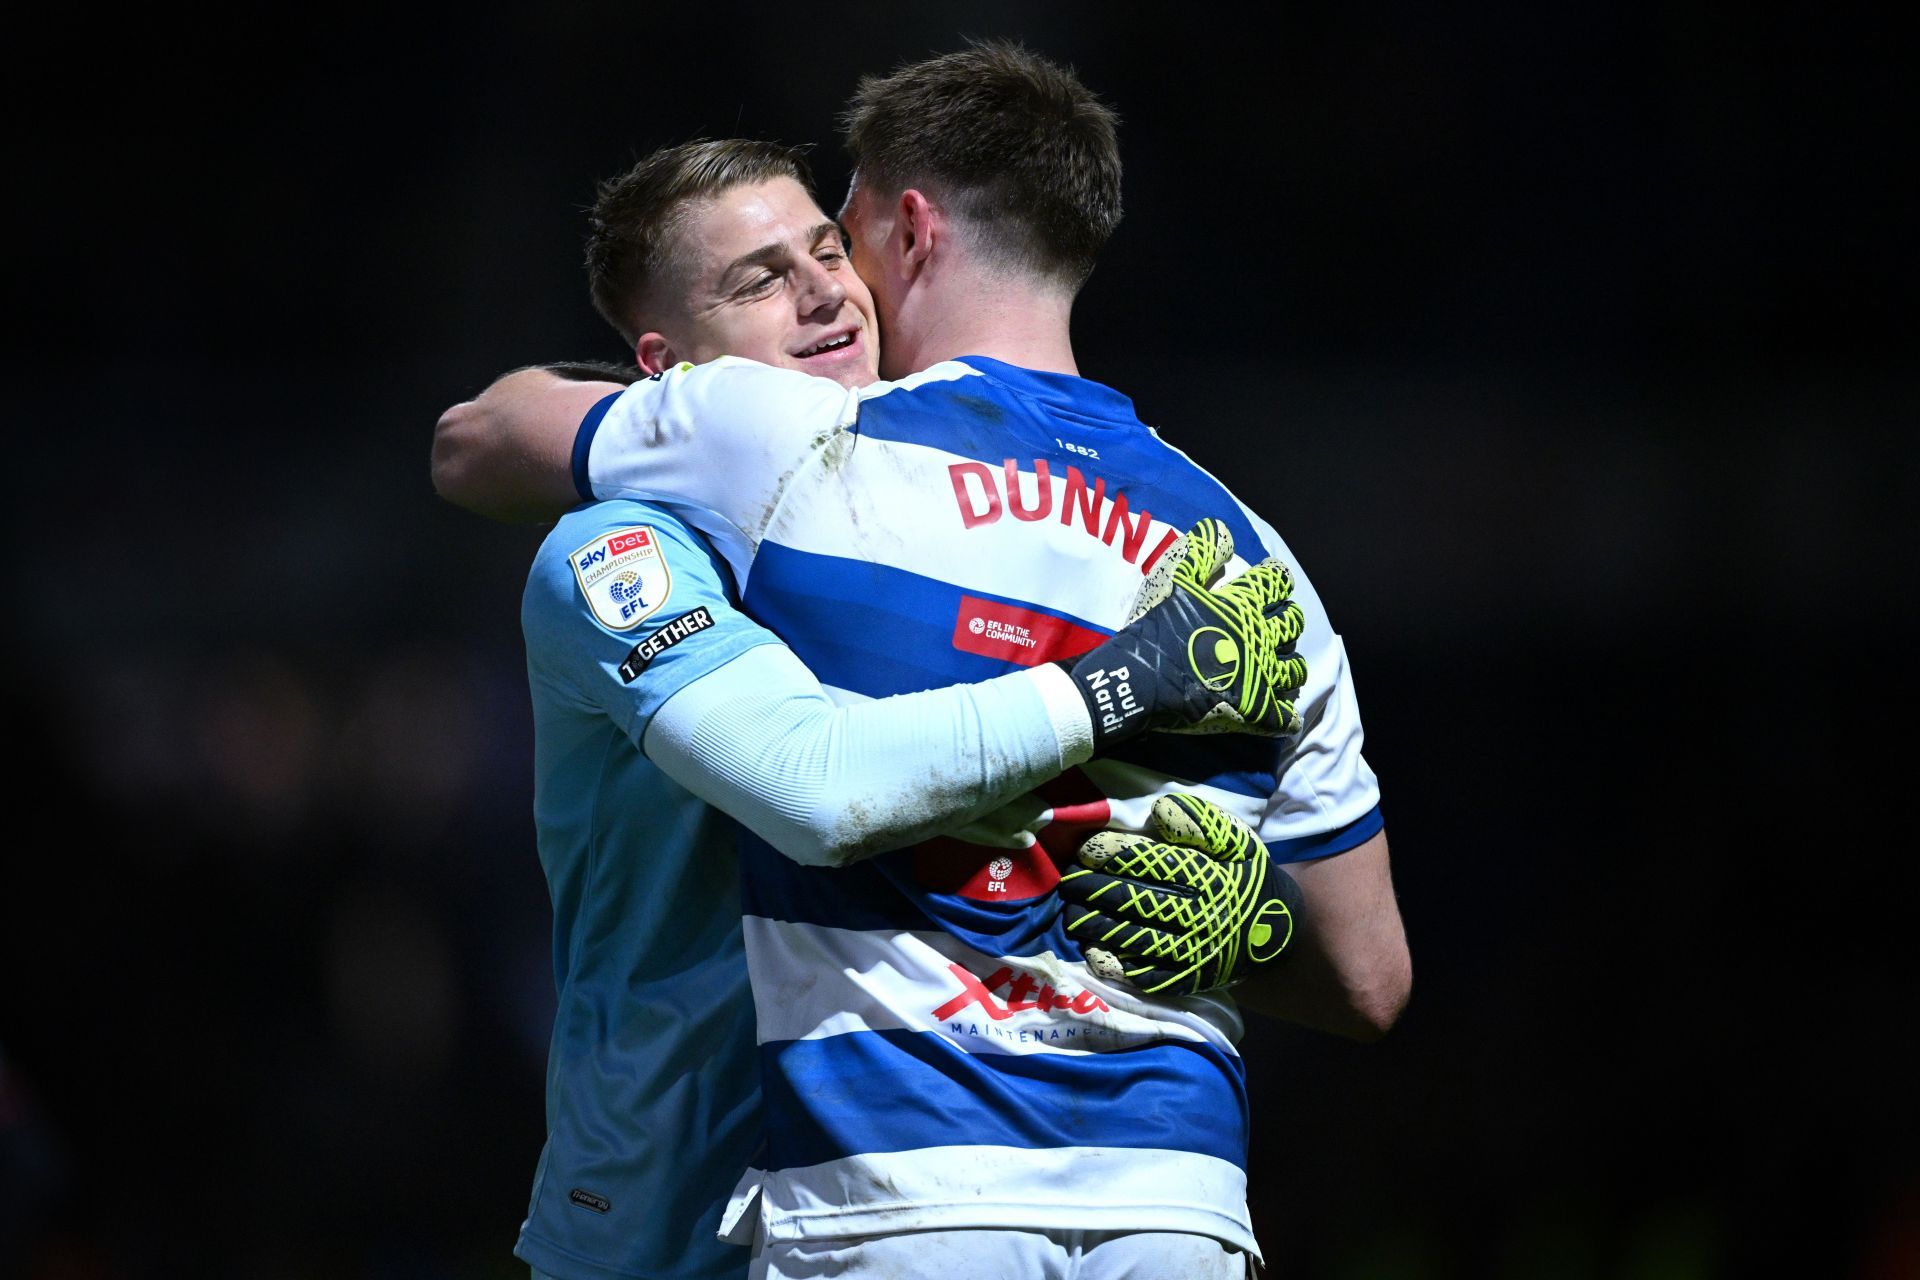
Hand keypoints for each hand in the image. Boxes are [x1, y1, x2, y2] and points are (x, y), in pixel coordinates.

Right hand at [1058, 519, 1306, 749]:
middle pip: (1292, 624)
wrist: (1139, 679)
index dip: (1277, 577)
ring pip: (1295, 670)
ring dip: (1290, 665)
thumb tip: (1224, 530)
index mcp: (1244, 604)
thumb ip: (1199, 550)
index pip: (1276, 581)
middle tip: (1278, 621)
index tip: (1274, 578)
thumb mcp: (1171, 578)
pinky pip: (1285, 718)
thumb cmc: (1154, 626)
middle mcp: (1260, 638)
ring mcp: (1260, 677)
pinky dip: (1287, 715)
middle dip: (1289, 619)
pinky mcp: (1255, 712)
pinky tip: (1282, 712)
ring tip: (1279, 665)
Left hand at [1059, 793, 1301, 995]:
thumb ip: (1201, 823)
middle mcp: (1200, 916)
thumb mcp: (1237, 842)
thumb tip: (1161, 810)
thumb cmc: (1245, 878)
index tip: (1086, 851)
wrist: (1277, 933)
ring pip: (1134, 939)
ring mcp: (1193, 953)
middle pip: (1136, 901)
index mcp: (1211, 878)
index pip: (1154, 865)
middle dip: (1094, 891)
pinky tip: (1093, 951)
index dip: (1115, 856)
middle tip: (1067, 882)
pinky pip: (1146, 975)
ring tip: (1070, 913)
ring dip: (1096, 926)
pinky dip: (1117, 965)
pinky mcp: (1188, 979)